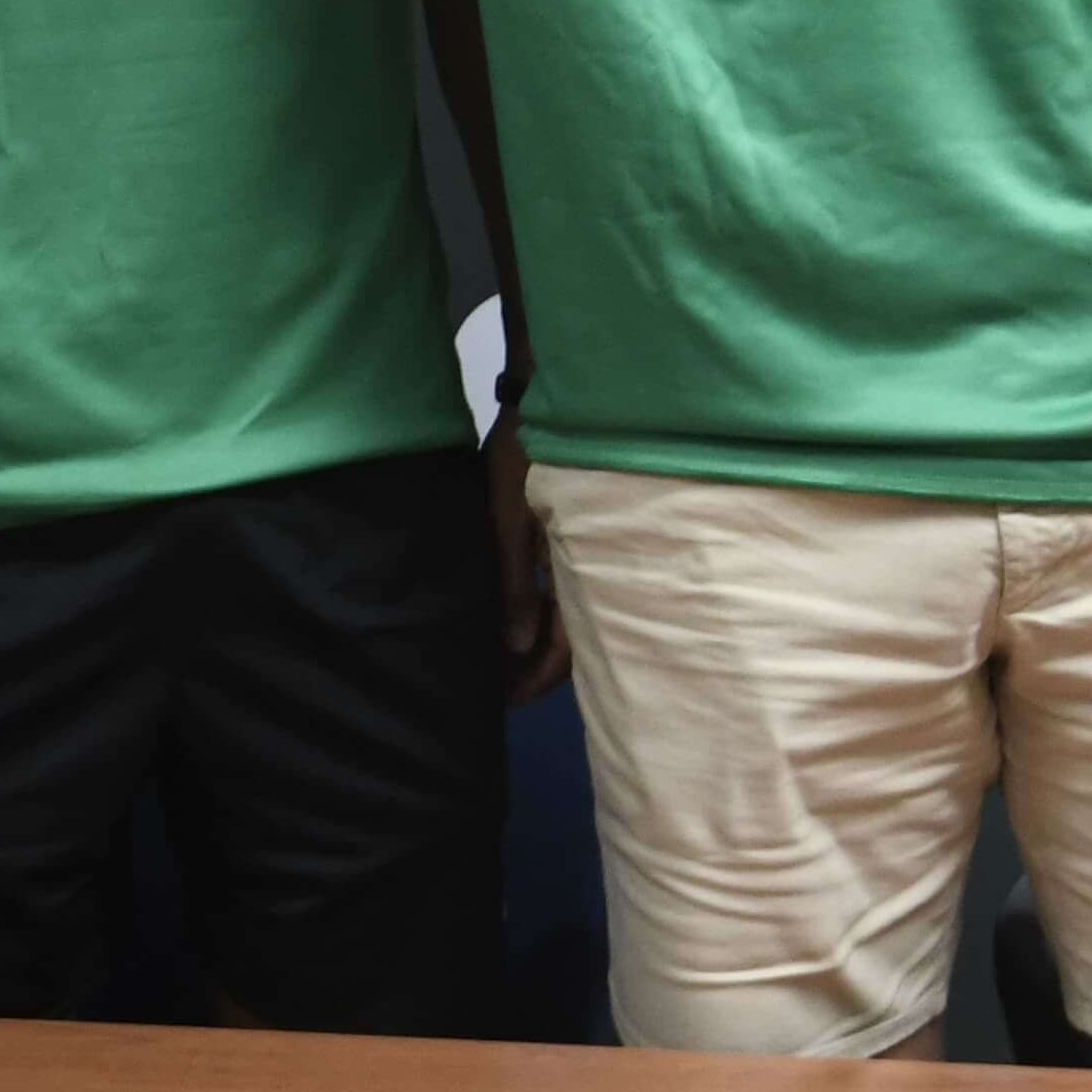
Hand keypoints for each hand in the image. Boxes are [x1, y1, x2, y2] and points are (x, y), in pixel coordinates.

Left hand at [487, 410, 565, 702]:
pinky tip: (519, 619)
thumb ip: (513, 577)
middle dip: (537, 669)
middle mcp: (590, 563)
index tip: (508, 699)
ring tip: (503, 664)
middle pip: (572, 637)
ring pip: (569, 613)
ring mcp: (584, 548)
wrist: (553, 391)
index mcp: (579, 563)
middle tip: (501, 692)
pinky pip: (563, 584)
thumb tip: (515, 645)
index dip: (538, 676)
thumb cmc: (529, 446)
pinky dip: (541, 609)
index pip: (567, 643)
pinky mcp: (573, 532)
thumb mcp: (509, 509)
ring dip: (538, 642)